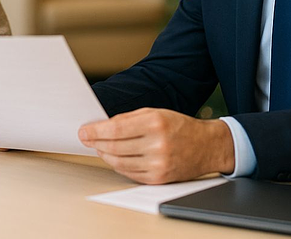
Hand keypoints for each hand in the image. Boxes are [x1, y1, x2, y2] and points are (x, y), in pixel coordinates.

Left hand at [78, 108, 234, 183]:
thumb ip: (128, 118)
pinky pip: (129, 173)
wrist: (206, 146)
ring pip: (119, 163)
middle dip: (96, 143)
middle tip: (86, 139)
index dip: (96, 131)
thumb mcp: (155, 112)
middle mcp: (157, 145)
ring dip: (104, 155)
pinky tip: (113, 157)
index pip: (116, 129)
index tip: (84, 131)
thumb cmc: (178, 126)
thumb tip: (102, 125)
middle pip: (115, 147)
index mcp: (155, 123)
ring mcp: (158, 164)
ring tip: (99, 147)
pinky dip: (117, 165)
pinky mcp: (158, 179)